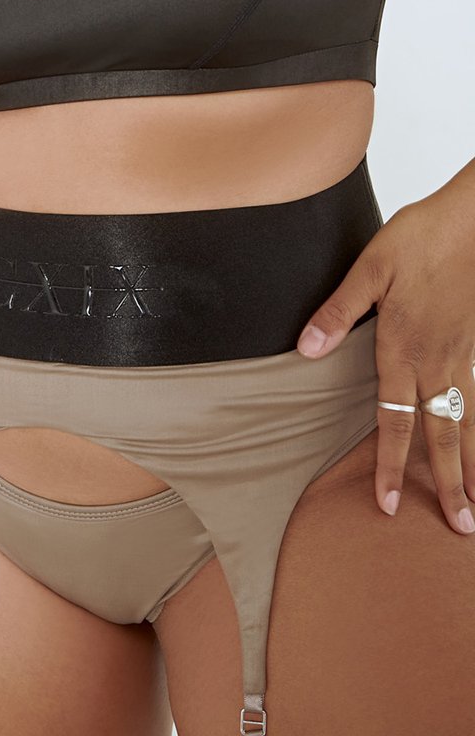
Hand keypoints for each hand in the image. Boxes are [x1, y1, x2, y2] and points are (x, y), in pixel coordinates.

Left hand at [295, 182, 474, 534]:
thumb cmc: (422, 235)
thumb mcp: (370, 267)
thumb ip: (339, 311)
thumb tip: (306, 350)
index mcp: (405, 347)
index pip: (395, 420)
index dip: (389, 465)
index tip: (387, 504)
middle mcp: (437, 360)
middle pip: (443, 435)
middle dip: (448, 484)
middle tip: (460, 528)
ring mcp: (463, 354)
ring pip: (468, 422)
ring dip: (473, 465)